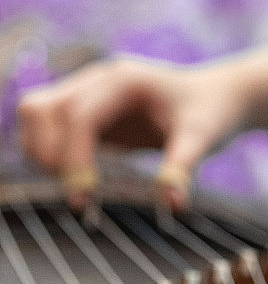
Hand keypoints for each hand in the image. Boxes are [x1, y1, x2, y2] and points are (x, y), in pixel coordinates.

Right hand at [18, 58, 249, 207]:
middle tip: (79, 194)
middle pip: (41, 108)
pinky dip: (48, 151)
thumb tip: (171, 203)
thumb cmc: (211, 113)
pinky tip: (76, 177)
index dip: (74, 158)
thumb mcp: (203, 138)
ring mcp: (88, 93)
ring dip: (40, 150)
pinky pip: (48, 125)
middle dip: (49, 154)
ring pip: (35, 112)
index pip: (79, 116)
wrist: (217, 97)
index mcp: (123, 81)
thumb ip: (182, 167)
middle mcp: (98, 82)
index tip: (83, 197)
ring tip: (74, 185)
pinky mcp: (88, 111)